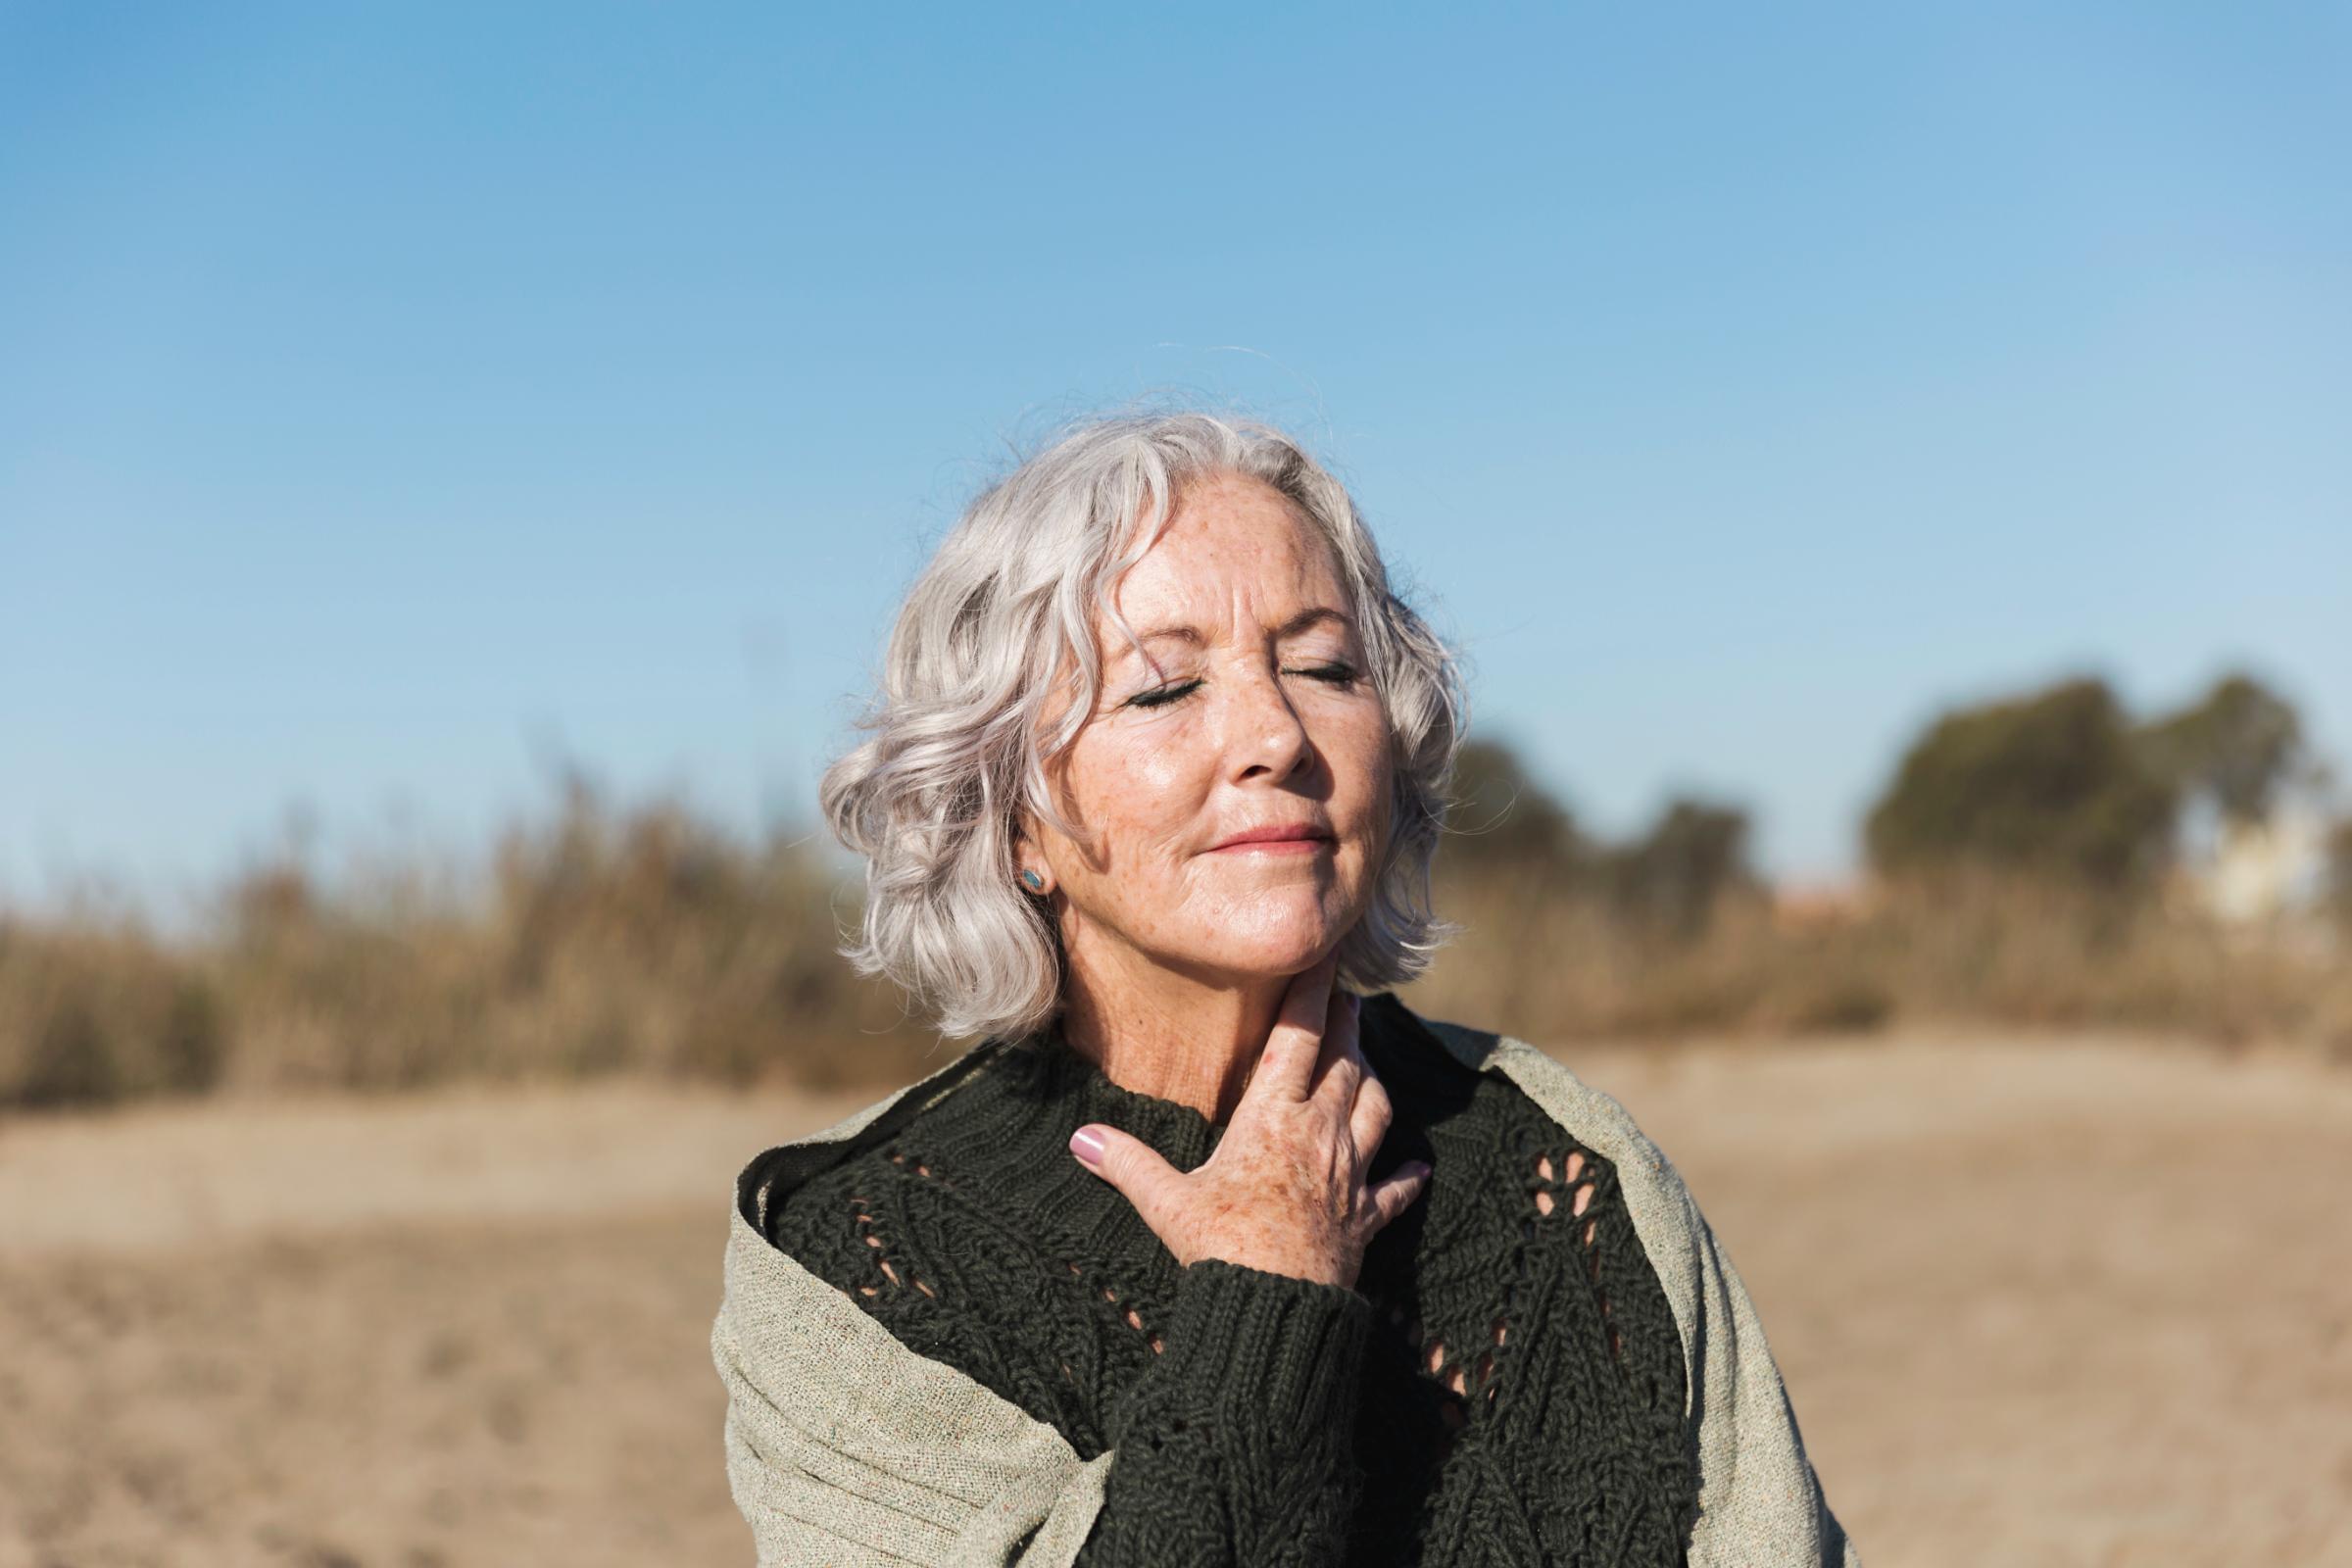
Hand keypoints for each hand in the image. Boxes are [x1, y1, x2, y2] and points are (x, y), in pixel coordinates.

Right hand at [1067, 955, 1431, 1289]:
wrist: (1276, 1310)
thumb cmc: (1220, 1249)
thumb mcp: (1166, 1202)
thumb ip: (1127, 1163)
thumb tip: (1079, 1138)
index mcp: (1272, 1118)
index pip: (1297, 1038)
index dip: (1312, 992)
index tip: (1325, 957)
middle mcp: (1320, 1134)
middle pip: (1344, 1062)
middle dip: (1347, 1025)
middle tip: (1348, 998)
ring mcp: (1349, 1175)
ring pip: (1376, 1109)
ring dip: (1372, 1081)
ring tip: (1367, 1063)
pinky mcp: (1366, 1217)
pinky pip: (1395, 1188)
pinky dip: (1407, 1175)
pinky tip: (1418, 1167)